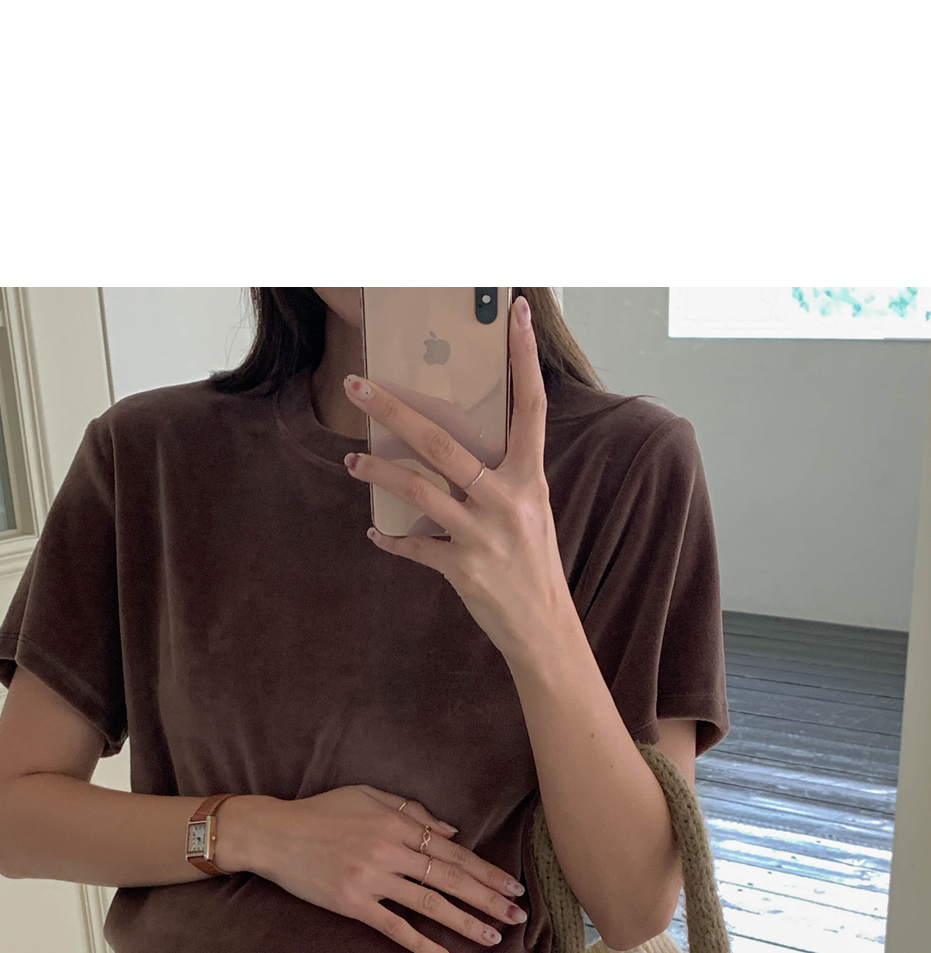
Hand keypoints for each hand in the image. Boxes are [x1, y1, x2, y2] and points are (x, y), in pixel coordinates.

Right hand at [216, 785, 527, 952]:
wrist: (272, 833)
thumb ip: (412, 810)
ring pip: (429, 903)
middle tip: (519, 914)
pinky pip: (393, 927)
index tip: (512, 885)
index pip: (453, 851)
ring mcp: (371, 879)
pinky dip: (420, 943)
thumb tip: (452, 831)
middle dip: (488, 897)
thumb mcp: (367, 796)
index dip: (486, 871)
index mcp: (397, 823)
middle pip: (450, 878)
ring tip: (494, 936)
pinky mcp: (352, 903)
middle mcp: (390, 851)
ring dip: (466, 922)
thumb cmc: (320, 812)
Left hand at [341, 295, 579, 667]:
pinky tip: (373, 531)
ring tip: (354, 459)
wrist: (544, 629)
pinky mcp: (461, 569)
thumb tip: (456, 442)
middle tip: (359, 385)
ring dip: (377, 471)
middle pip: (443, 443)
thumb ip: (501, 475)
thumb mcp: (530, 511)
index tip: (517, 313)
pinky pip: (413, 547)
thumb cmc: (533, 564)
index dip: (524, 358)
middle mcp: (507, 501)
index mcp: (530, 479)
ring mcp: (482, 536)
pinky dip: (389, 538)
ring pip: (417, 491)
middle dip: (394, 410)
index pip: (531, 406)